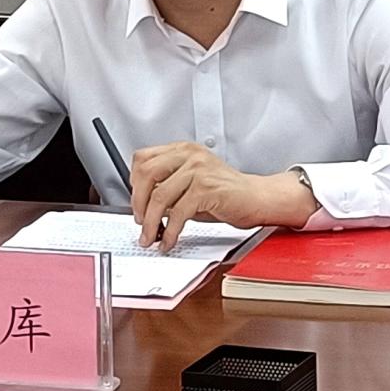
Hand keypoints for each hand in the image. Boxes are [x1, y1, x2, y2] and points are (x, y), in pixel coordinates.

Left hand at [130, 141, 317, 250]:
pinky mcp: (206, 189)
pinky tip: (170, 240)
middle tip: (140, 222)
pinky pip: (178, 213)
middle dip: (138, 203)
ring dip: (151, 224)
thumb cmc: (225, 192)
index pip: (143, 158)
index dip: (133, 182)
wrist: (256, 197)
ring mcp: (198, 170)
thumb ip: (168, 185)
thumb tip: (142, 205)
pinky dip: (170, 232)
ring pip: (159, 196)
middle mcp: (189, 155)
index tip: (136, 202)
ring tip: (151, 237)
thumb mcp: (191, 181)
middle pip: (146, 174)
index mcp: (182, 150)